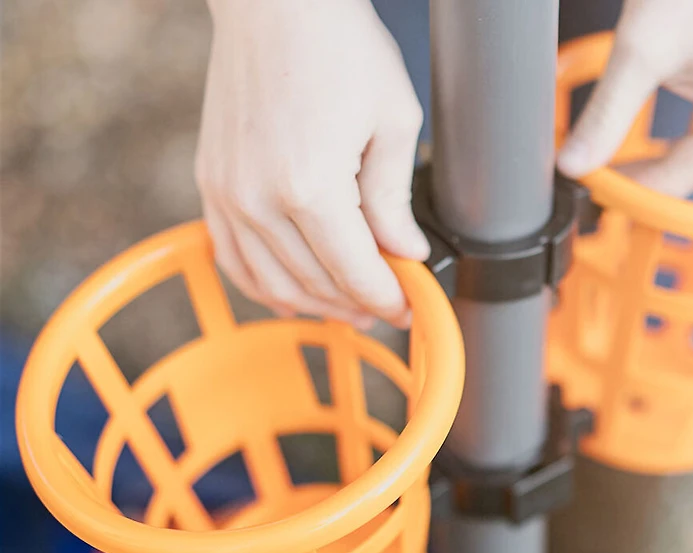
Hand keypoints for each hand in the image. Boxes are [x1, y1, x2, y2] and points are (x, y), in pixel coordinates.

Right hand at [196, 0, 429, 328]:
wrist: (273, 1)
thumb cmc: (337, 46)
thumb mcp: (391, 122)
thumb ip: (394, 200)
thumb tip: (405, 252)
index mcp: (311, 187)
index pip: (356, 272)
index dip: (387, 299)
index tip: (408, 308)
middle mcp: (260, 201)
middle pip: (317, 284)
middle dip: (357, 305)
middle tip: (385, 310)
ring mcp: (228, 195)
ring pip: (273, 285)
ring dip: (314, 305)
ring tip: (345, 309)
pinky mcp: (211, 186)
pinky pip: (233, 260)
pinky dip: (264, 288)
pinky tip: (290, 297)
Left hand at [558, 0, 692, 196]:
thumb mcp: (639, 54)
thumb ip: (604, 117)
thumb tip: (572, 165)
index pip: (676, 181)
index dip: (626, 191)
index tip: (584, 191)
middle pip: (684, 177)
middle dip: (634, 181)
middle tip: (585, 181)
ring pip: (687, 165)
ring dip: (643, 169)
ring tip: (600, 169)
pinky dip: (659, 151)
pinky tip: (625, 155)